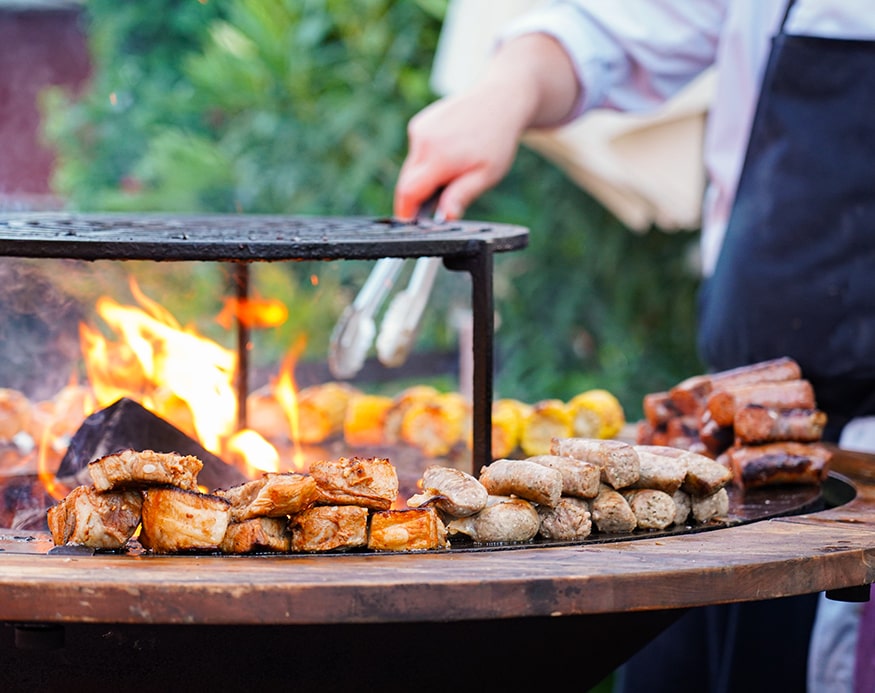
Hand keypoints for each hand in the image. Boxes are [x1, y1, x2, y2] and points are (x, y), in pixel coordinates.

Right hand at [394, 88, 524, 220]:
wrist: (500, 99)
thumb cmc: (497, 140)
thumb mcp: (486, 175)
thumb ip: (462, 196)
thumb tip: (445, 217)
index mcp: (439, 157)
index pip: (408, 193)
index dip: (406, 212)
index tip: (410, 224)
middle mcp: (423, 141)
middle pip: (407, 181)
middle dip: (418, 196)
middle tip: (441, 200)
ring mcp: (419, 128)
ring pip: (412, 166)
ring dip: (425, 176)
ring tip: (455, 169)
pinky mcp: (420, 122)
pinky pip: (417, 151)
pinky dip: (428, 159)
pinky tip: (451, 152)